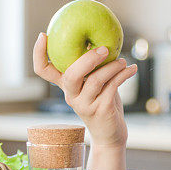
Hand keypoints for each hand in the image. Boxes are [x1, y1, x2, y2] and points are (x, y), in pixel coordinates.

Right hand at [32, 32, 136, 148]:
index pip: (43, 71)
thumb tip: (99, 37)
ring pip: (95, 80)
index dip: (38, 54)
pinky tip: (131, 69)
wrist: (110, 134)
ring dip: (112, 67)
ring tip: (123, 61)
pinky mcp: (101, 111)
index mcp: (66, 86)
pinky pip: (112, 87)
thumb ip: (93, 66)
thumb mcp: (94, 84)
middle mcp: (71, 96)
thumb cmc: (102, 103)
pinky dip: (123, 75)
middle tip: (104, 49)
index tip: (44, 35)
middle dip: (87, 59)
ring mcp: (84, 105)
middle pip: (70, 75)